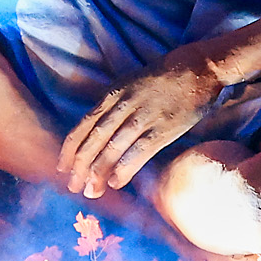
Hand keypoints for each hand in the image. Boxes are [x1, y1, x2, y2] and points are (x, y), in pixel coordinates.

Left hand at [58, 48, 225, 197]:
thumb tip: (96, 133)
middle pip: (94, 140)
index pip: (83, 125)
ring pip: (112, 148)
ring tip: (90, 191)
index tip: (62, 168)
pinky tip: (115, 184)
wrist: (198, 68)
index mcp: (113, 94)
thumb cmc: (163, 79)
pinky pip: (138, 153)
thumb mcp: (130, 84)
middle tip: (73, 187)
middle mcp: (124, 105)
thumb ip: (113, 106)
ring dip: (98, 173)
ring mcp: (143, 117)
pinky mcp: (163, 129)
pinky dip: (124, 169)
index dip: (70, 149)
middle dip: (80, 166)